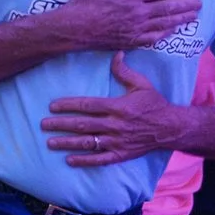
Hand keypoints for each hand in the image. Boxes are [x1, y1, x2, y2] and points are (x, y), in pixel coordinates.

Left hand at [42, 53, 172, 165]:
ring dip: (67, 143)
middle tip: (43, 124)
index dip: (68, 105)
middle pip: (82, 124)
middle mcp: (115, 125)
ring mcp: (117, 141)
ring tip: (50, 142)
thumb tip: (115, 54)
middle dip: (60, 124)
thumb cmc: (155, 104)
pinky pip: (99, 159)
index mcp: (118, 106)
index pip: (87, 105)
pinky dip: (84, 160)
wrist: (171, 128)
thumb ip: (125, 71)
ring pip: (87, 143)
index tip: (52, 106)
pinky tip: (69, 159)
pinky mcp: (120, 154)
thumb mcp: (142, 84)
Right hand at [57, 0, 197, 51]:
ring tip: (194, 17)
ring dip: (181, 20)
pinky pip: (153, 38)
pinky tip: (172, 31)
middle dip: (186, 6)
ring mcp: (135, 29)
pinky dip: (165, 34)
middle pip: (168, 9)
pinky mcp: (130, 42)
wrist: (73, 28)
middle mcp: (137, 13)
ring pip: (164, 24)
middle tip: (200, 3)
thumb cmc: (84, 1)